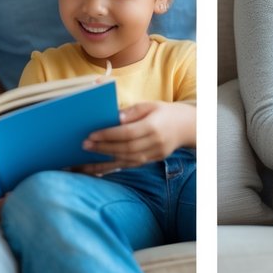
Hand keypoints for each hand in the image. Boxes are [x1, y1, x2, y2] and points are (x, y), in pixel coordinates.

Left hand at [78, 101, 195, 173]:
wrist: (187, 127)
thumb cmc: (165, 112)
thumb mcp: (150, 105)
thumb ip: (132, 112)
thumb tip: (114, 118)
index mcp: (153, 126)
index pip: (127, 133)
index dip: (108, 135)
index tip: (91, 135)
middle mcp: (154, 142)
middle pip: (125, 148)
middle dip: (103, 148)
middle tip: (84, 146)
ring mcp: (154, 154)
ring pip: (126, 160)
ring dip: (105, 161)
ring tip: (86, 161)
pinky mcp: (152, 160)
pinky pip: (130, 165)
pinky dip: (114, 167)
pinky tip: (99, 168)